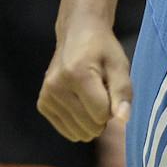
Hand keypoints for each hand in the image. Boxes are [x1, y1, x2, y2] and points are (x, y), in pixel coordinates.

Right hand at [38, 22, 132, 142]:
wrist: (77, 35)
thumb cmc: (103, 49)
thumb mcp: (119, 65)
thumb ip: (123, 92)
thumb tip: (123, 119)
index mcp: (77, 74)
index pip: (102, 113)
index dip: (114, 108)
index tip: (113, 91)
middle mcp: (57, 87)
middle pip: (89, 125)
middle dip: (103, 116)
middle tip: (103, 93)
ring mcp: (47, 97)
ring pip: (77, 131)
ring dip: (90, 121)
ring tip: (91, 97)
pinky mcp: (42, 104)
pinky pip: (66, 129)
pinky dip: (78, 123)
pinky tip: (81, 104)